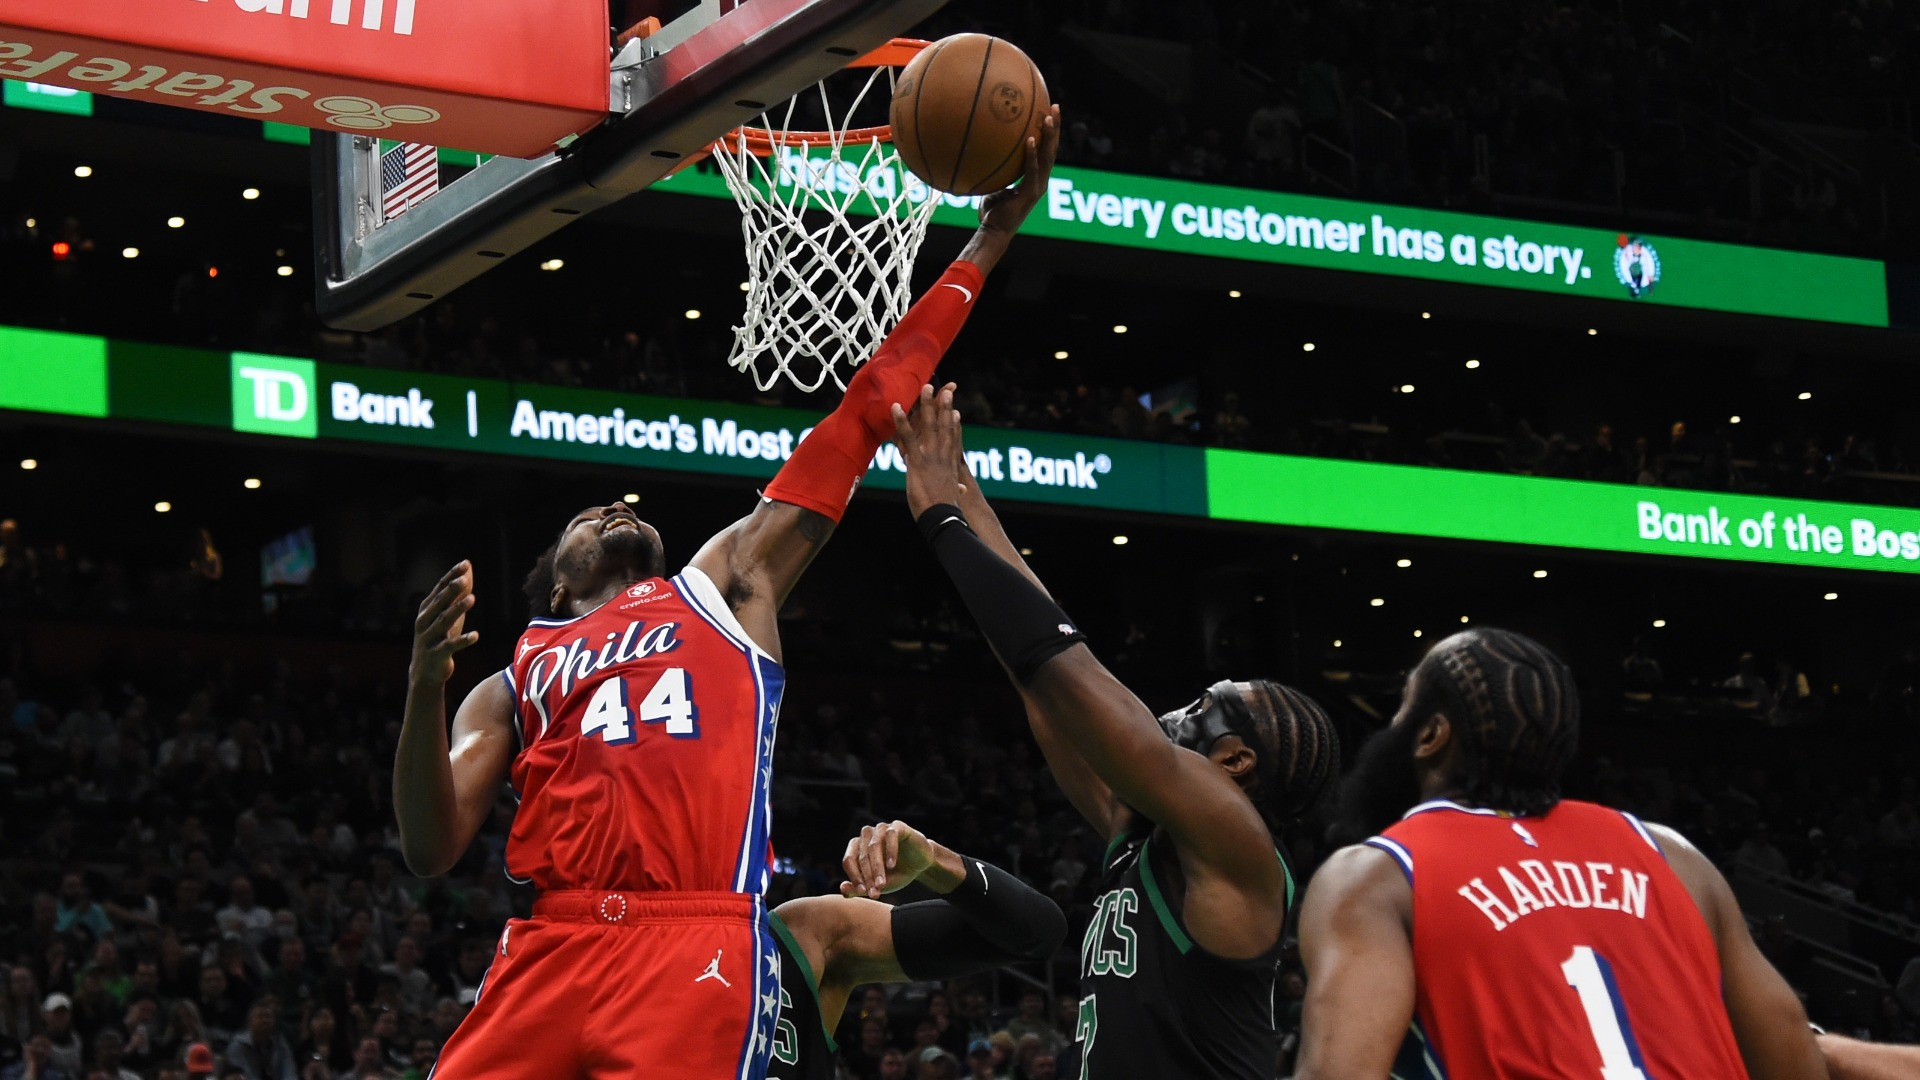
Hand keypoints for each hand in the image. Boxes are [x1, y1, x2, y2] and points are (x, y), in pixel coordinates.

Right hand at [409, 561, 478, 685]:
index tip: (464, 564)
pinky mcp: (436, 654)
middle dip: (451, 590)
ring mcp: (429, 638)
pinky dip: (463, 640)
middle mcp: (424, 622)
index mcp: (426, 610)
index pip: (439, 589)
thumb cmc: (438, 638)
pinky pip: (450, 646)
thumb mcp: (448, 616)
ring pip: (443, 622)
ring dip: (457, 610)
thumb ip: (457, 594)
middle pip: (439, 603)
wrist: (424, 671)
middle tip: (464, 579)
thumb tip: (468, 570)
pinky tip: (476, 635)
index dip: (451, 576)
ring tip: (472, 599)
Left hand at [839, 820, 938, 898]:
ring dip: (877, 866)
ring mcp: (881, 829)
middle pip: (861, 856)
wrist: (920, 864)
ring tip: (882, 883)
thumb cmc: (896, 873)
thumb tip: (842, 889)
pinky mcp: (897, 826)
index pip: (848, 860)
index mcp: (857, 847)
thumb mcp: (878, 885)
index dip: (854, 877)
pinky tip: (892, 865)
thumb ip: (860, 888)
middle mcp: (866, 835)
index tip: (863, 892)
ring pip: (873, 846)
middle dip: (868, 876)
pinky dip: (890, 851)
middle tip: (876, 892)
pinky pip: (890, 835)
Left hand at [891, 383, 966, 517]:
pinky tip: (896, 407)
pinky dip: (901, 421)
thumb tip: (961, 490)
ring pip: (930, 426)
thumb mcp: (952, 497)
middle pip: (944, 427)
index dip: (954, 426)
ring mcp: (931, 457)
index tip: (955, 412)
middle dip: (944, 408)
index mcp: (949, 466)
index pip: (953, 441)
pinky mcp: (918, 461)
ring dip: (927, 405)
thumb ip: (955, 489)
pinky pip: (907, 437)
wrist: (944, 517)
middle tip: (945, 390)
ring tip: (926, 387)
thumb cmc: (946, 512)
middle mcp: (942, 457)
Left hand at [977, 105, 1060, 236]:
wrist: (993, 232)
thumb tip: (982, 148)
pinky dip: (1032, 154)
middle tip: (1055, 106)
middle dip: (1055, 127)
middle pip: (1052, 149)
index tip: (1048, 111)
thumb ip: (996, 168)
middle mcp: (1040, 180)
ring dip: (1049, 136)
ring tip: (1049, 117)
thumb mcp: (994, 183)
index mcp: (1035, 177)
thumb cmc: (991, 211)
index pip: (1046, 150)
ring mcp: (1038, 186)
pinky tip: (1030, 139)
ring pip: (1048, 157)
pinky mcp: (1030, 194)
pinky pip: (1032, 170)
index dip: (1049, 132)